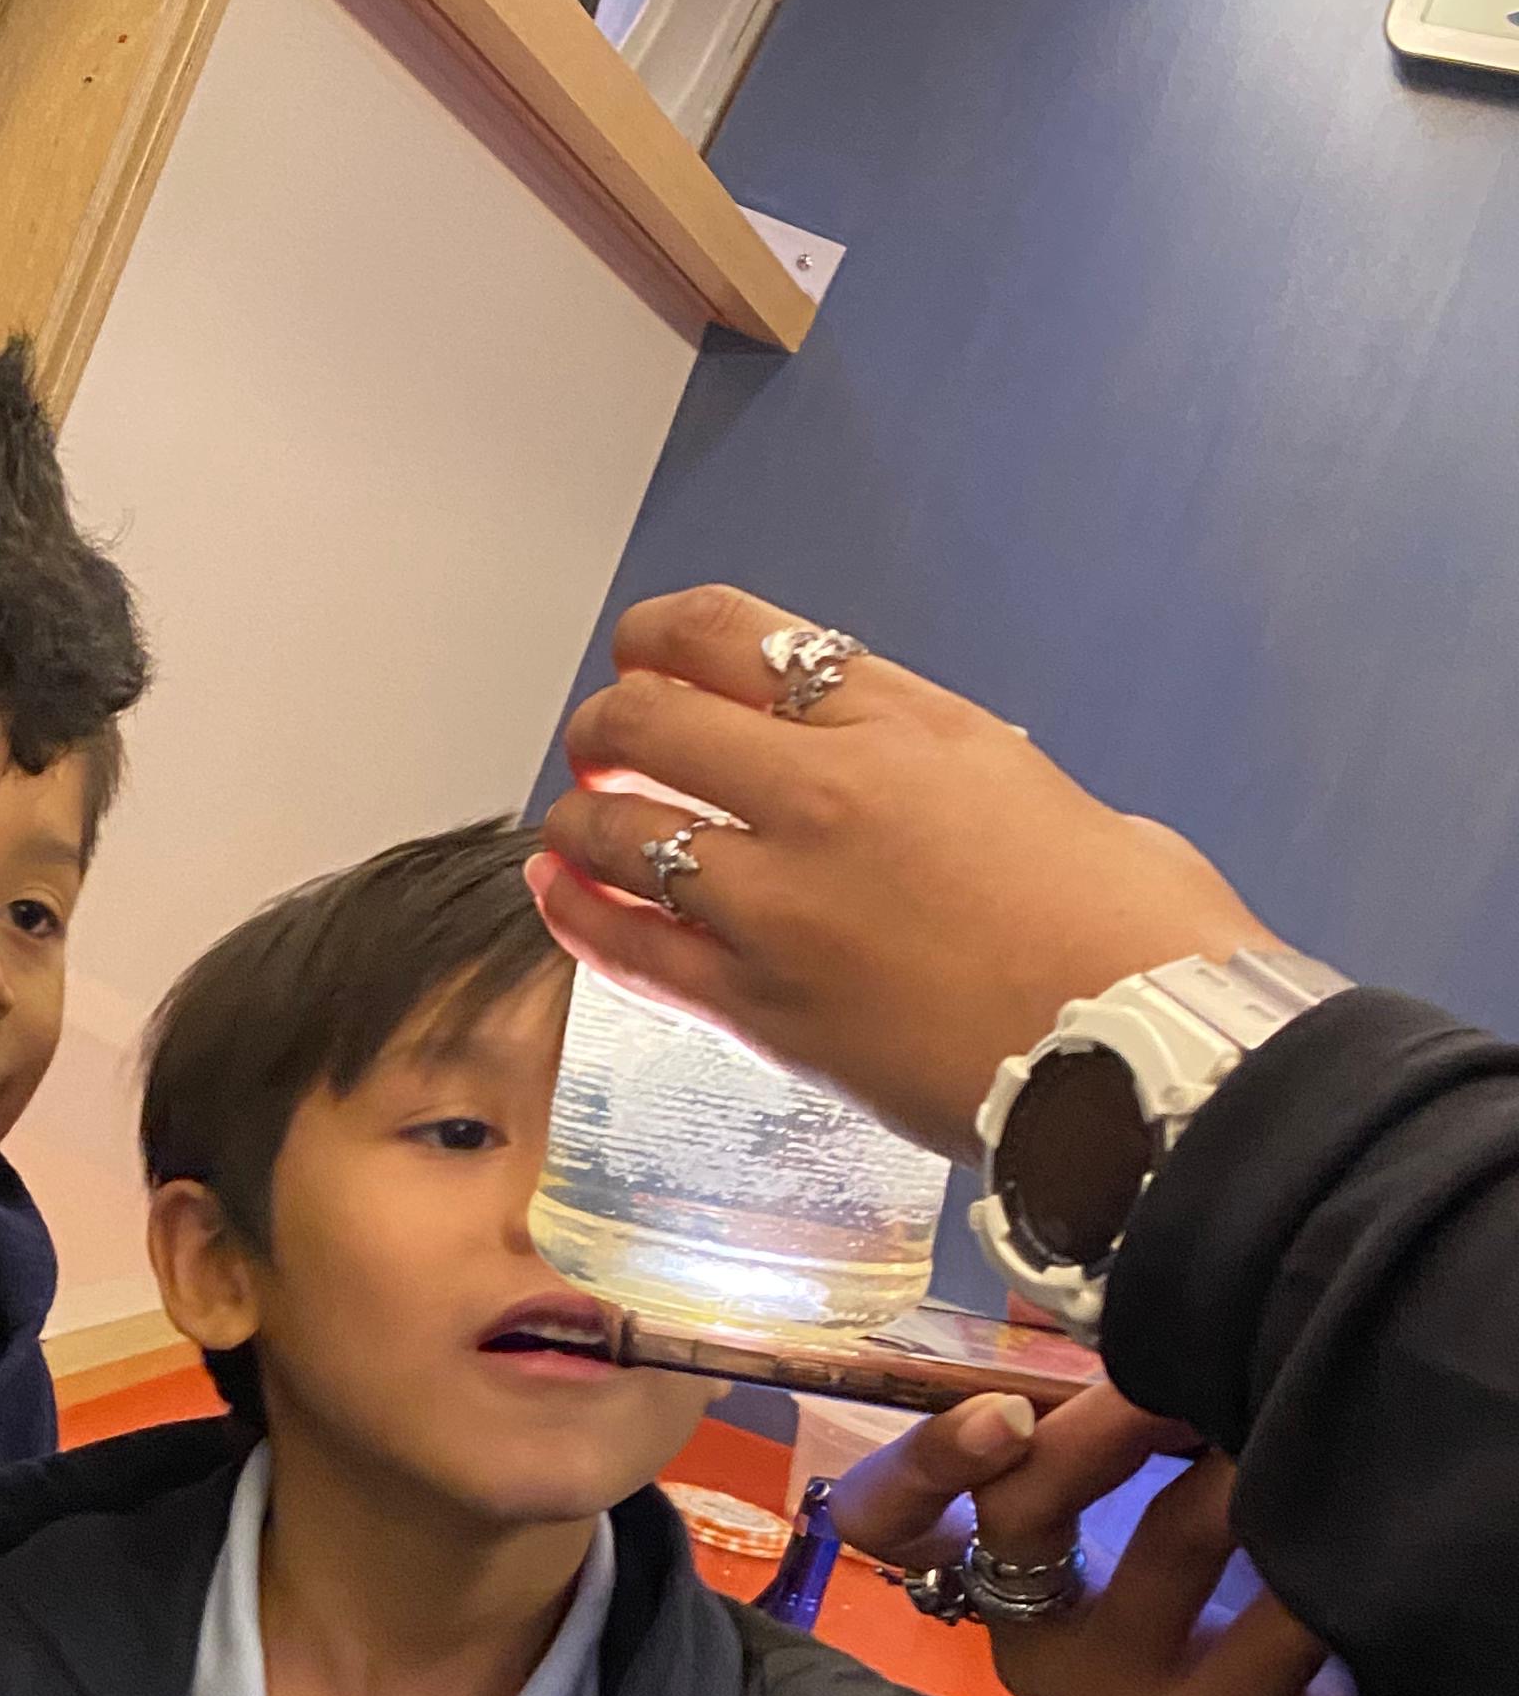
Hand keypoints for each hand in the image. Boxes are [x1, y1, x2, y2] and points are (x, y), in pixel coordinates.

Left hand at [530, 586, 1280, 1150]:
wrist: (1136, 1059)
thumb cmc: (1134, 939)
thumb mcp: (1050, 799)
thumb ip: (965, 780)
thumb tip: (949, 800)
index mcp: (906, 724)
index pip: (733, 636)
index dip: (658, 637)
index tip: (641, 655)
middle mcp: (824, 793)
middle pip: (649, 719)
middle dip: (607, 725)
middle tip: (604, 748)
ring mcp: (780, 901)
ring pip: (616, 828)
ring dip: (581, 820)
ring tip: (581, 829)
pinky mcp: (759, 1005)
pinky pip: (628, 947)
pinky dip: (577, 912)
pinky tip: (560, 892)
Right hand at [832, 1383, 1369, 1695]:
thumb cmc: (1200, 1610)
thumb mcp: (1129, 1525)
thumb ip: (1108, 1439)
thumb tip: (1148, 1312)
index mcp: (992, 1577)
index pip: (889, 1519)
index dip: (922, 1459)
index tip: (1003, 1412)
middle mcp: (1032, 1642)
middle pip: (1021, 1513)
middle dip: (1106, 1421)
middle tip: (1183, 1372)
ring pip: (1172, 1537)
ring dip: (1242, 1457)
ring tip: (1294, 1410)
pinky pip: (1278, 1609)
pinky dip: (1318, 1537)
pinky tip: (1351, 1507)